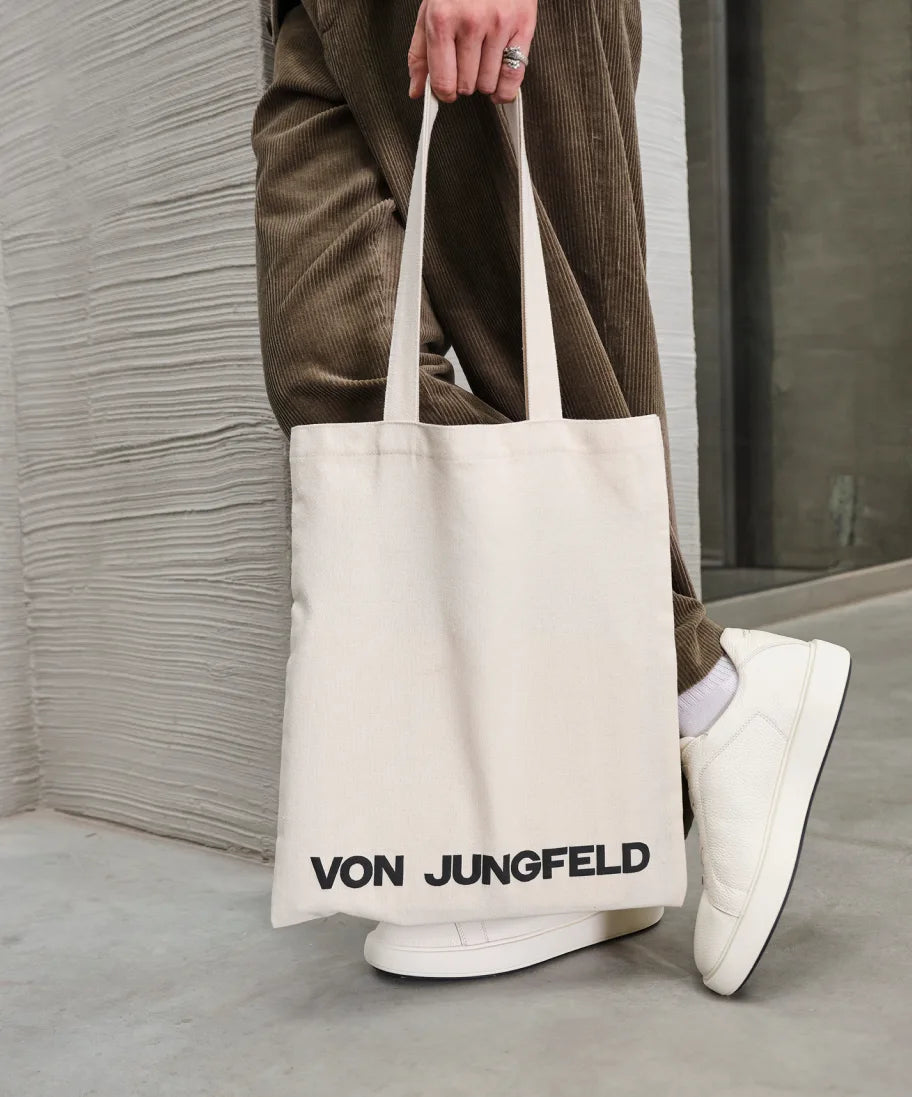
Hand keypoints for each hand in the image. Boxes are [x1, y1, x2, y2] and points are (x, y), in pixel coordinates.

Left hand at [408, 0, 536, 104]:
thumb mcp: (431, 11)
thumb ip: (420, 54)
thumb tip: (417, 91)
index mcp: (442, 20)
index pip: (443, 81)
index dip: (444, 93)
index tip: (447, 90)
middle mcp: (470, 22)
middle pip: (466, 86)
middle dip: (464, 83)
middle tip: (466, 66)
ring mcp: (498, 24)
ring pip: (488, 84)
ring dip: (485, 83)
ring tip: (482, 65)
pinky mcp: (522, 26)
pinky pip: (513, 77)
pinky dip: (505, 90)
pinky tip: (499, 85)